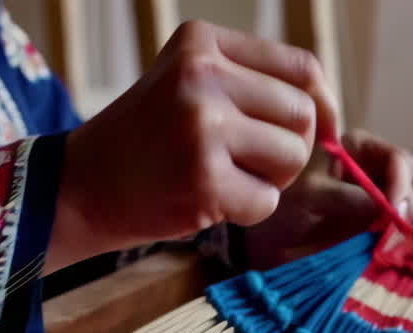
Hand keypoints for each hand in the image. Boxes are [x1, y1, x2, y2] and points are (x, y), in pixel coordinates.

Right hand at [45, 21, 339, 273]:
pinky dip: (248, 211)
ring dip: (271, 180)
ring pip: (293, 157)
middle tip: (250, 163)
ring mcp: (201, 127)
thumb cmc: (147, 141)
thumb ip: (252, 84)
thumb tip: (331, 115)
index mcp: (201, 42)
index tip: (322, 130)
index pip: (302, 67)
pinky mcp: (203, 179)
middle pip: (303, 114)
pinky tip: (208, 201)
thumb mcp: (189, 84)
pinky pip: (267, 200)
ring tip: (226, 178)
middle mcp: (201, 75)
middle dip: (290, 149)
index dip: (323, 104)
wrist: (80, 187)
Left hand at [243, 129, 412, 270]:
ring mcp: (374, 200)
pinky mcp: (372, 225)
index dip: (401, 182)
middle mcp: (372, 171)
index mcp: (358, 149)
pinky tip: (382, 249)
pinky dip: (392, 240)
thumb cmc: (283, 202)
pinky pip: (392, 231)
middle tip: (395, 230)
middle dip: (405, 206)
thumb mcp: (311, 195)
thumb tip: (385, 208)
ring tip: (387, 242)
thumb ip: (347, 198)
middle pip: (406, 186)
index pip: (397, 159)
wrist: (267, 235)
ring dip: (401, 226)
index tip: (394, 209)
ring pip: (403, 210)